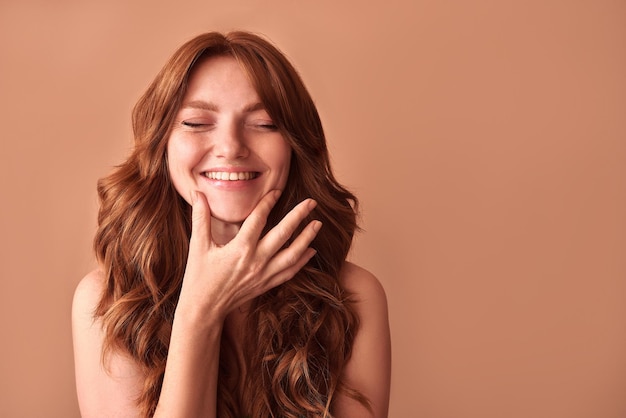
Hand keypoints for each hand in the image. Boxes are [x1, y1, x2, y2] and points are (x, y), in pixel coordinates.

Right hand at [177, 189, 320, 320]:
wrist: (204, 309)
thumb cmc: (198, 277)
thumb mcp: (198, 246)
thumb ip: (200, 218)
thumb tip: (197, 193)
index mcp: (240, 249)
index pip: (259, 219)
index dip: (268, 202)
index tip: (277, 190)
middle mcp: (256, 261)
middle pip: (284, 234)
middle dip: (299, 216)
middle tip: (312, 202)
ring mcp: (264, 274)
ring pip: (292, 254)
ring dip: (307, 238)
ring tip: (317, 224)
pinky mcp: (266, 285)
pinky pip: (290, 272)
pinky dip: (302, 261)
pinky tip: (311, 251)